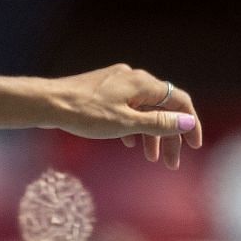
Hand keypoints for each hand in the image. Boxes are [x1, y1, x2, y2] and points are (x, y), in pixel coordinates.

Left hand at [47, 63, 201, 168]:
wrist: (47, 103)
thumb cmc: (85, 114)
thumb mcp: (126, 123)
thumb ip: (159, 123)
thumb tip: (187, 122)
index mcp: (143, 83)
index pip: (179, 101)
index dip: (190, 124)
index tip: (194, 147)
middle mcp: (133, 78)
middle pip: (161, 107)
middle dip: (168, 136)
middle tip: (170, 163)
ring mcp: (116, 83)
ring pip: (142, 109)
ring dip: (149, 133)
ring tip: (150, 158)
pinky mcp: (101, 91)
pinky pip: (126, 108)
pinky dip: (132, 126)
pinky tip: (128, 142)